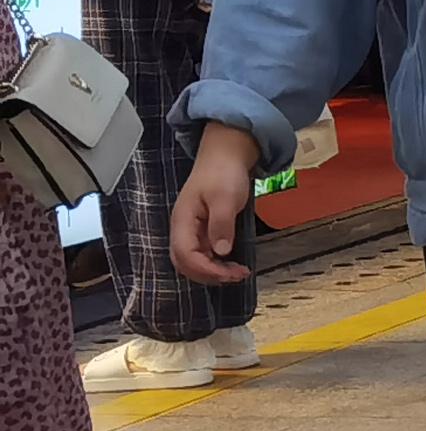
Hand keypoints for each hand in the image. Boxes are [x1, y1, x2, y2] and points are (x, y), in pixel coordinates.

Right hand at [170, 123, 259, 285]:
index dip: (206, 269)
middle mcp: (182, 228)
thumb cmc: (223, 172)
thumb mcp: (225, 197)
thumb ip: (221, 224)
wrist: (225, 154)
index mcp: (182, 220)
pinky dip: (215, 263)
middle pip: (185, 263)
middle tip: (236, 276)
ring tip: (236, 273)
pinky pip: (202, 253)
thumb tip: (220, 251)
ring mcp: (191, 229)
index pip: (185, 255)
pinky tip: (231, 264)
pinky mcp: (201, 229)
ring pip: (193, 261)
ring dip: (212, 271)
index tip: (229, 273)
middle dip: (208, 275)